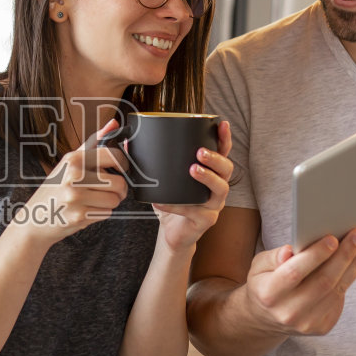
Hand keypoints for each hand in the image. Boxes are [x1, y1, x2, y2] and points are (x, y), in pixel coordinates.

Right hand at [10, 120, 128, 247]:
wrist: (34, 218)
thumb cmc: (55, 189)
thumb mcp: (69, 162)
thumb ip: (93, 143)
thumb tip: (114, 124)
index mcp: (73, 159)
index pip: (114, 156)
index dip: (124, 164)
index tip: (122, 169)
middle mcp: (74, 176)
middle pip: (119, 182)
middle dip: (119, 189)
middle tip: (108, 190)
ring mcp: (76, 197)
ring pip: (115, 199)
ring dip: (110, 202)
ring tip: (95, 200)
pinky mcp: (79, 216)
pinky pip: (107, 213)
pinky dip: (101, 213)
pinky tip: (87, 210)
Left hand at [154, 121, 234, 252]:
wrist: (171, 231)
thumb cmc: (171, 200)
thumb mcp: (165, 178)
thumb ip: (151, 160)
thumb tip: (128, 140)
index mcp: (211, 173)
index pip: (223, 152)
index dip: (224, 138)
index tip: (222, 124)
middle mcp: (218, 187)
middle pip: (227, 169)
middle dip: (216, 158)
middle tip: (200, 152)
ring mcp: (214, 205)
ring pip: (220, 189)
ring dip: (207, 178)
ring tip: (193, 169)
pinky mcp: (205, 221)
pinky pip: (194, 211)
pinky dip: (176, 206)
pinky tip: (162, 202)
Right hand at [243, 229, 355, 336]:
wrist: (266, 318)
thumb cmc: (264, 283)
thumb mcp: (259, 266)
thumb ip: (274, 257)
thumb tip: (291, 250)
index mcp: (268, 294)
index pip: (295, 272)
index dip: (315, 256)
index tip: (333, 238)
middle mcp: (288, 312)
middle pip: (323, 282)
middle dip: (344, 256)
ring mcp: (307, 323)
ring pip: (337, 290)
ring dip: (355, 266)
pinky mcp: (322, 327)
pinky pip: (339, 298)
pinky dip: (350, 277)